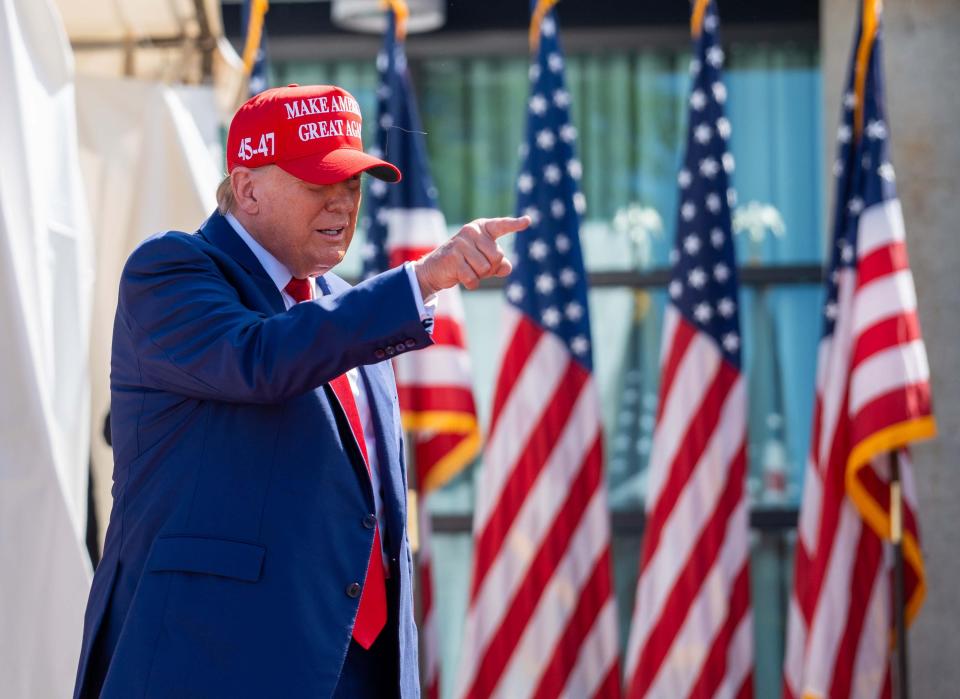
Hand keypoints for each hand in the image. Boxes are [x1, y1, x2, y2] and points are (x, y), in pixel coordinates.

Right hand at [412, 216, 530, 297]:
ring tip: (468, 270)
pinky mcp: (453, 257)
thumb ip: (500, 264)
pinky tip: (461, 277)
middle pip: (498, 256)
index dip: (515, 224)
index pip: (501, 225)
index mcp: (482, 228)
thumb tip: (506, 268)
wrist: (436, 269)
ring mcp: (461, 243)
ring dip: (480, 276)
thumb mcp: (484, 261)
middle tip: (476, 266)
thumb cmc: (465, 262)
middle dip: (491, 268)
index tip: (528, 220)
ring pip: (485, 268)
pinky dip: (471, 283)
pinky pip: (473, 277)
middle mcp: (471, 231)